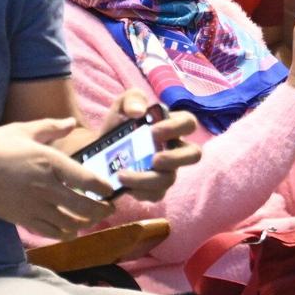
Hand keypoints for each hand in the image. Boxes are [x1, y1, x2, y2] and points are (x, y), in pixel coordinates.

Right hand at [0, 117, 119, 238]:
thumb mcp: (23, 130)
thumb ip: (51, 127)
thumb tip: (71, 122)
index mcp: (49, 161)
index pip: (88, 180)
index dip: (104, 188)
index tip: (111, 190)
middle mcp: (45, 186)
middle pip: (84, 206)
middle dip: (102, 210)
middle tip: (110, 209)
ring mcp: (33, 205)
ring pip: (70, 223)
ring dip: (86, 224)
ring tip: (92, 220)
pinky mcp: (22, 218)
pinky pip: (50, 232)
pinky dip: (65, 233)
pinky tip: (71, 230)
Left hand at [86, 90, 200, 204]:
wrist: (100, 148)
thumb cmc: (119, 124)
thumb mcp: (122, 104)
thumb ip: (132, 99)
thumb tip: (138, 111)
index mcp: (172, 125)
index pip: (188, 123)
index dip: (176, 128)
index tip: (153, 131)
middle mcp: (175, 149)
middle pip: (194, 155)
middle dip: (175, 159)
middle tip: (154, 159)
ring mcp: (168, 170)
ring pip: (170, 179)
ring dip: (146, 179)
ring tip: (122, 175)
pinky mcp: (155, 188)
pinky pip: (156, 195)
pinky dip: (139, 191)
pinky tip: (123, 185)